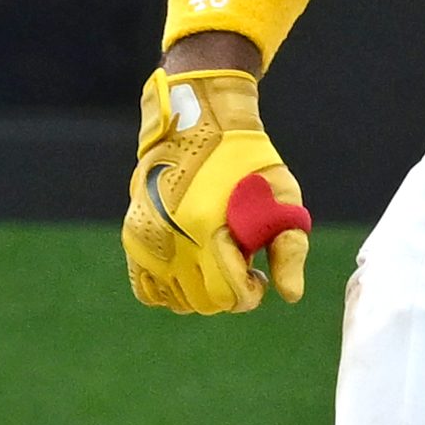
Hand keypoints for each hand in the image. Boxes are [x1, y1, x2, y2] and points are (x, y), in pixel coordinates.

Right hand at [124, 68, 312, 313]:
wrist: (197, 121)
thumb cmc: (248, 160)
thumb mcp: (282, 197)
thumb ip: (289, 249)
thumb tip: (290, 296)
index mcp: (209, 229)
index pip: (228, 296)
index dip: (251, 293)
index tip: (258, 273)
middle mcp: (172, 238)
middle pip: (204, 303)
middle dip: (229, 293)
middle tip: (241, 265)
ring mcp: (148, 239)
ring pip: (177, 300)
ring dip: (202, 292)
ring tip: (216, 263)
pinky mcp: (134, 234)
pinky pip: (145, 288)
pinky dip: (169, 290)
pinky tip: (190, 270)